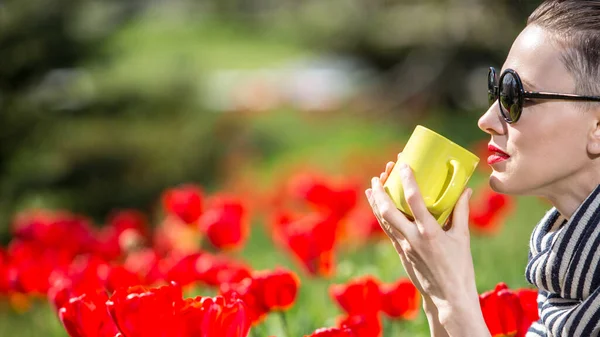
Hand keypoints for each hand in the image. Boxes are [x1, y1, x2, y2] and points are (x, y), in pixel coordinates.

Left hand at [365, 159, 478, 310]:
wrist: (448, 298)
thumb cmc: (459, 268)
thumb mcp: (462, 238)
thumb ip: (461, 212)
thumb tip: (465, 189)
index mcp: (429, 233)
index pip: (414, 201)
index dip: (407, 181)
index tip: (403, 165)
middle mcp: (412, 238)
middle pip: (388, 210)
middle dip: (381, 190)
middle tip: (380, 174)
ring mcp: (404, 246)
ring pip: (383, 220)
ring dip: (376, 201)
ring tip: (372, 186)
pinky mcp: (401, 252)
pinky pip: (387, 230)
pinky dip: (381, 215)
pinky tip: (379, 207)